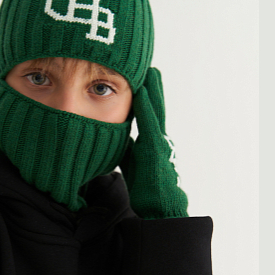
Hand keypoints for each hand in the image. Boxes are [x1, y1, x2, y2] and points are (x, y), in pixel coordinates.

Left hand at [120, 67, 188, 218]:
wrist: (159, 207)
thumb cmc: (146, 189)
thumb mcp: (133, 164)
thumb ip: (127, 149)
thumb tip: (116, 138)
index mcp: (151, 142)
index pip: (148, 116)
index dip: (145, 99)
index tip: (141, 81)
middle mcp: (157, 140)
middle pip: (155, 108)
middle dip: (153, 88)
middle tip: (150, 68)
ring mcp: (159, 144)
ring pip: (156, 112)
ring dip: (153, 91)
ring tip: (150, 71)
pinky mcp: (155, 150)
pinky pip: (150, 124)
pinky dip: (147, 107)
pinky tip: (142, 92)